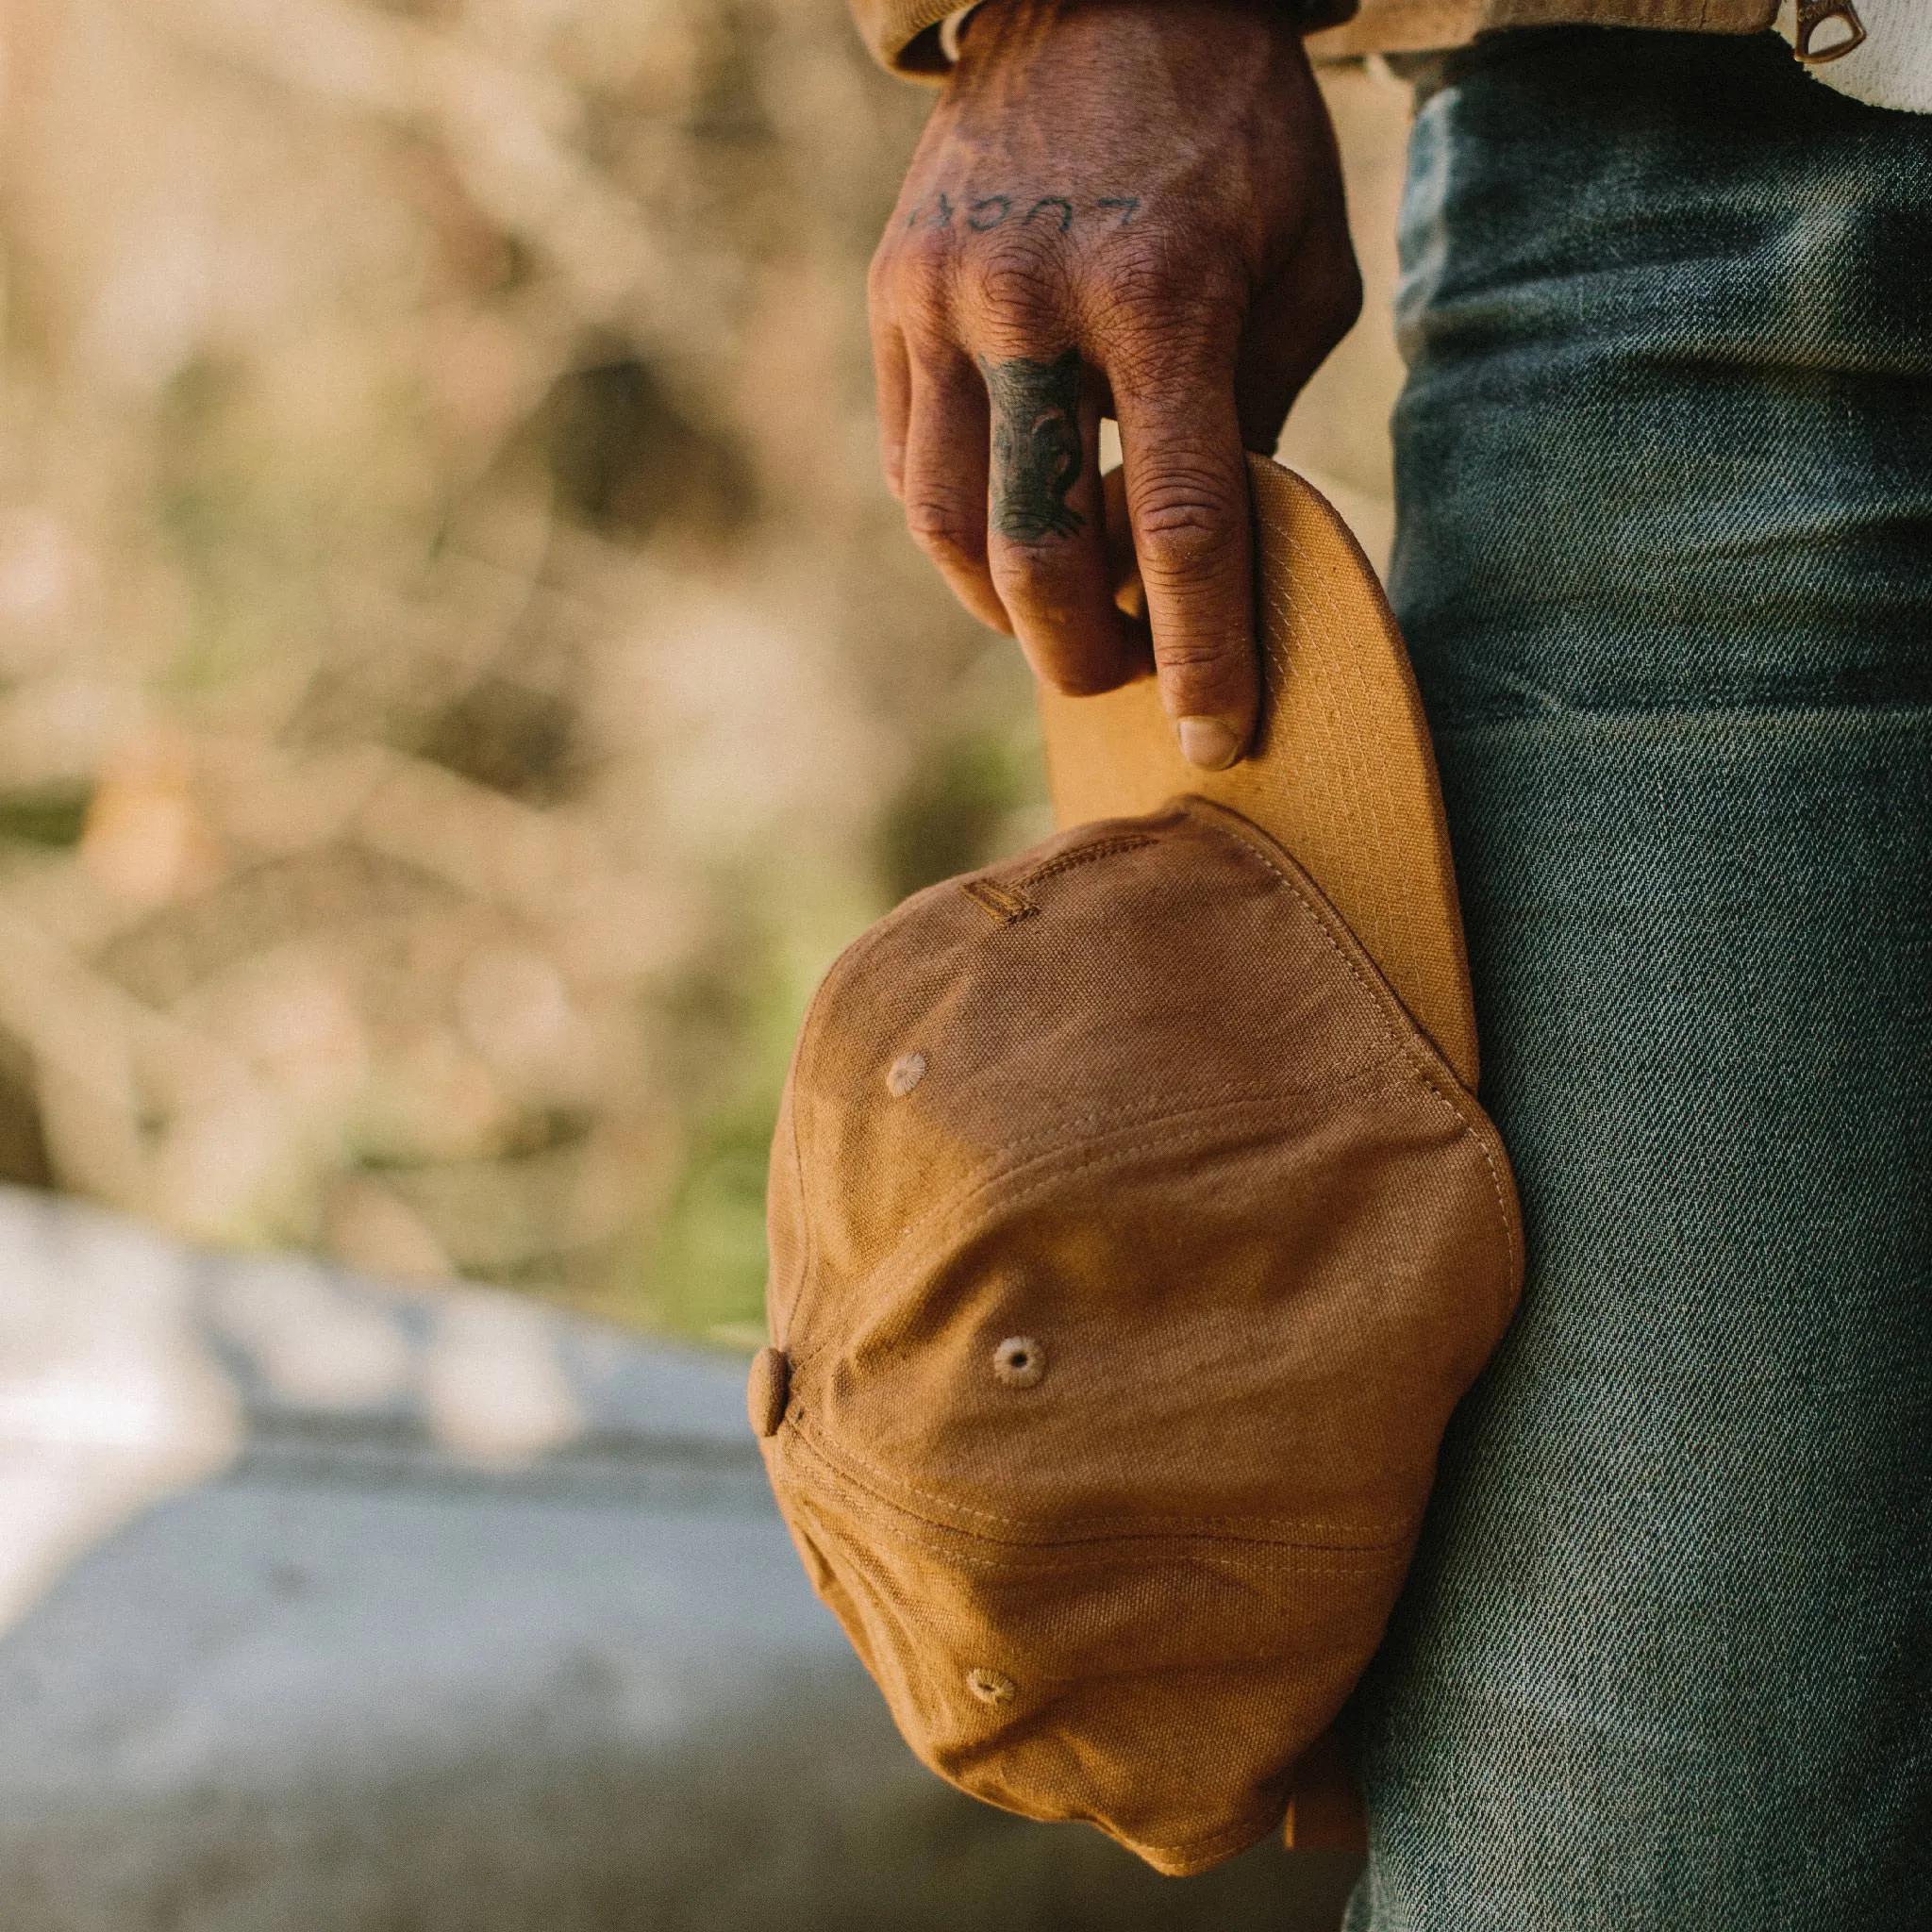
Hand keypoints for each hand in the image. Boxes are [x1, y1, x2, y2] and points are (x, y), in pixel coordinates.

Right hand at [868, 0, 1359, 767]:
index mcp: (1165, 294)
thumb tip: (1200, 551)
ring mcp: (943, 294)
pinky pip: (906, 458)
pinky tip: (1008, 529)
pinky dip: (957, 525)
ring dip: (1003, 602)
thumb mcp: (1298, 267)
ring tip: (1060, 613)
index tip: (1210, 734)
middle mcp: (1034, 300)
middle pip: (1032, 550)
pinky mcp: (890, 291)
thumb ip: (1253, 416)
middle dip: (1079, 650)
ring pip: (943, 522)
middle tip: (1119, 677)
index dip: (1197, 650)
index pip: (1179, 522)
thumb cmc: (1235, 139)